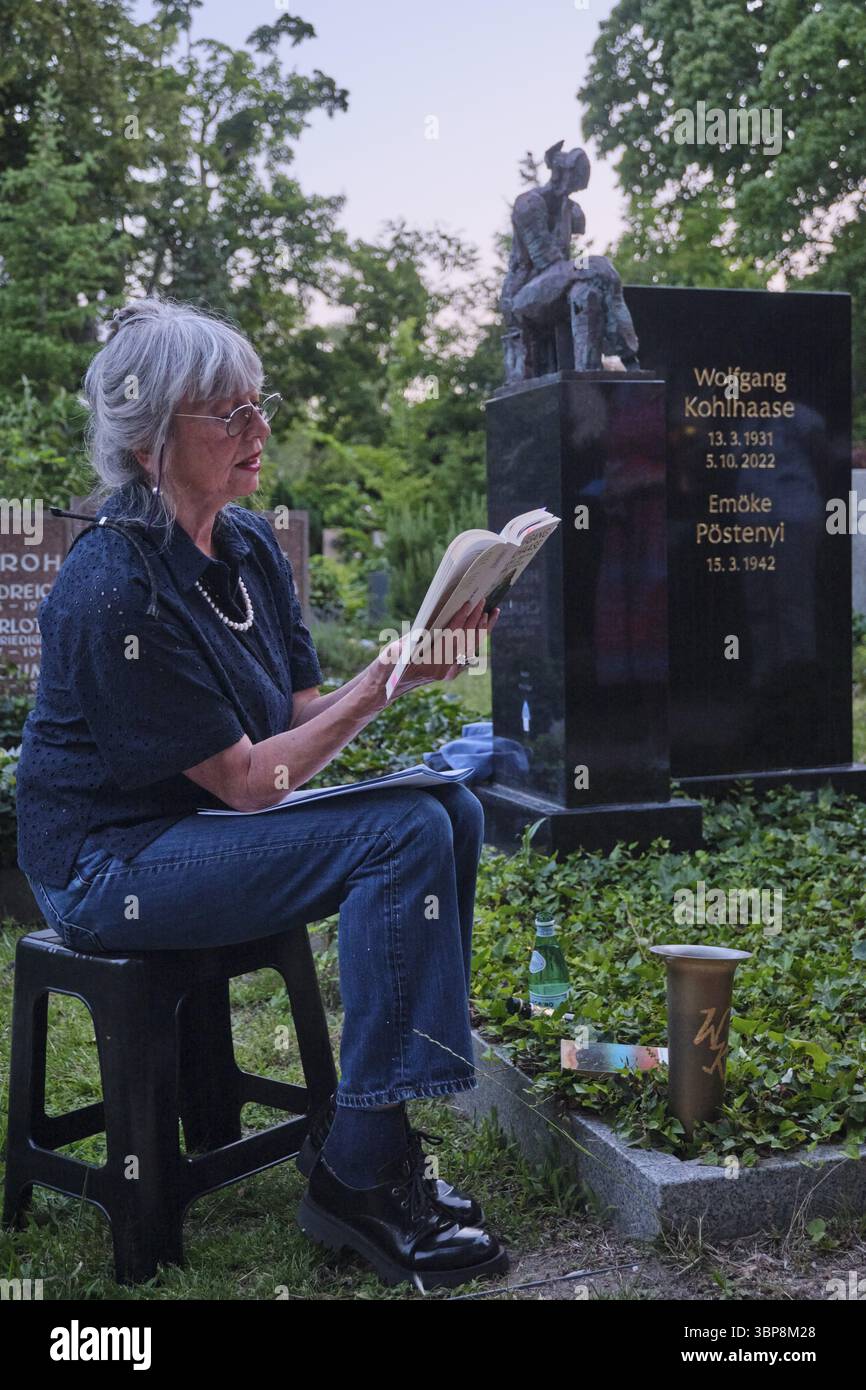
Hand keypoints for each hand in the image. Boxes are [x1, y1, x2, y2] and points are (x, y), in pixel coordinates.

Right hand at [366, 599, 500, 705]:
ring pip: (471, 647)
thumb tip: (427, 627)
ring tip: (492, 611)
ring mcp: (450, 671)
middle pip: (465, 641)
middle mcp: (444, 670)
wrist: (390, 686)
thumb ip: (408, 641)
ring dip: (483, 628)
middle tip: (482, 601)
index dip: (460, 620)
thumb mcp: (393, 650)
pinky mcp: (453, 669)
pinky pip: (469, 650)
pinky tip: (485, 622)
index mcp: (430, 664)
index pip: (450, 638)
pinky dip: (478, 635)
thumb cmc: (389, 665)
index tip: (468, 604)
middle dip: (475, 620)